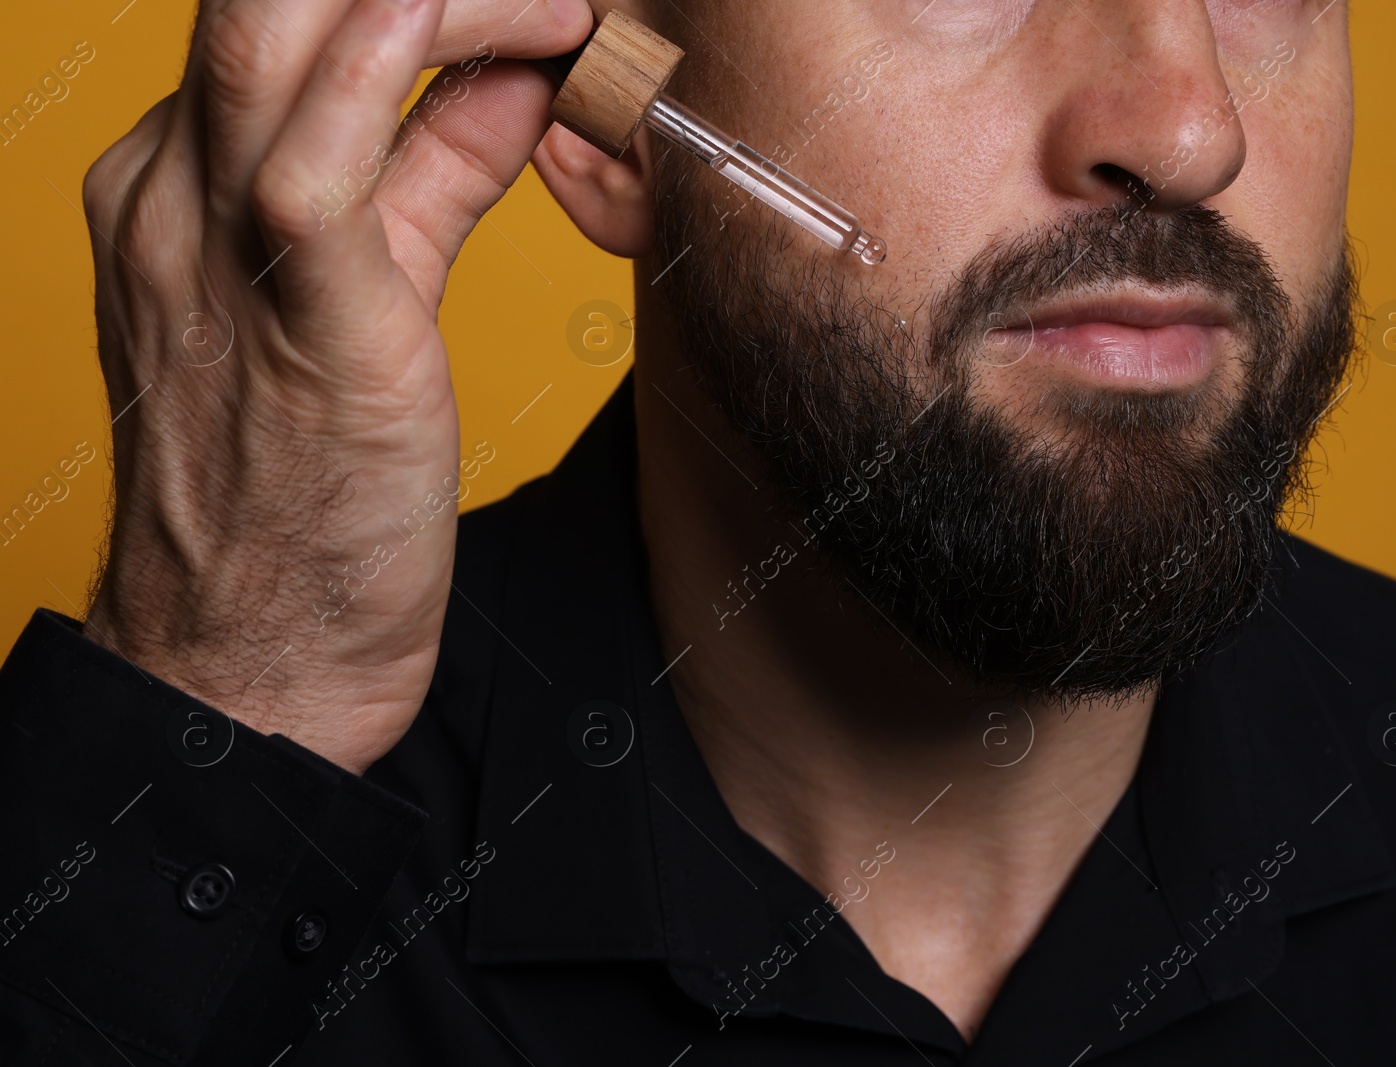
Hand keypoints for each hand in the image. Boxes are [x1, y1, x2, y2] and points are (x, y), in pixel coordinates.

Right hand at [80, 0, 593, 773]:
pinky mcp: (294, 323)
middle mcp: (175, 198)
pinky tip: (510, 37)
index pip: (290, 28)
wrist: (257, 660)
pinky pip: (320, 164)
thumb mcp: (376, 294)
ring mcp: (213, 254)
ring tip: (559, 6)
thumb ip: (433, 178)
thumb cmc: (314, 489)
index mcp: (183, 188)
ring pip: (277, 38)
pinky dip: (396, 72)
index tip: (526, 3)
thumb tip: (511, 84)